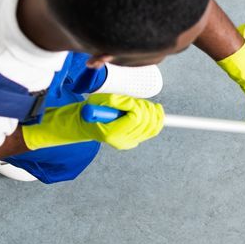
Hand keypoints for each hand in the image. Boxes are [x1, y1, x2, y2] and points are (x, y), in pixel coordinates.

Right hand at [21, 92, 164, 150]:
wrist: (87, 123)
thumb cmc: (90, 111)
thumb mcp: (97, 101)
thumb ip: (114, 101)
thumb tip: (131, 103)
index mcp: (111, 133)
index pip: (135, 118)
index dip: (137, 106)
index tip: (132, 101)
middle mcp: (121, 141)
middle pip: (145, 122)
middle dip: (146, 108)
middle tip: (138, 102)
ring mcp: (128, 142)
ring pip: (151, 127)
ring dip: (152, 113)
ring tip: (145, 105)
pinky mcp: (134, 140)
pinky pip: (152, 131)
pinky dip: (158, 120)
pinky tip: (157, 111)